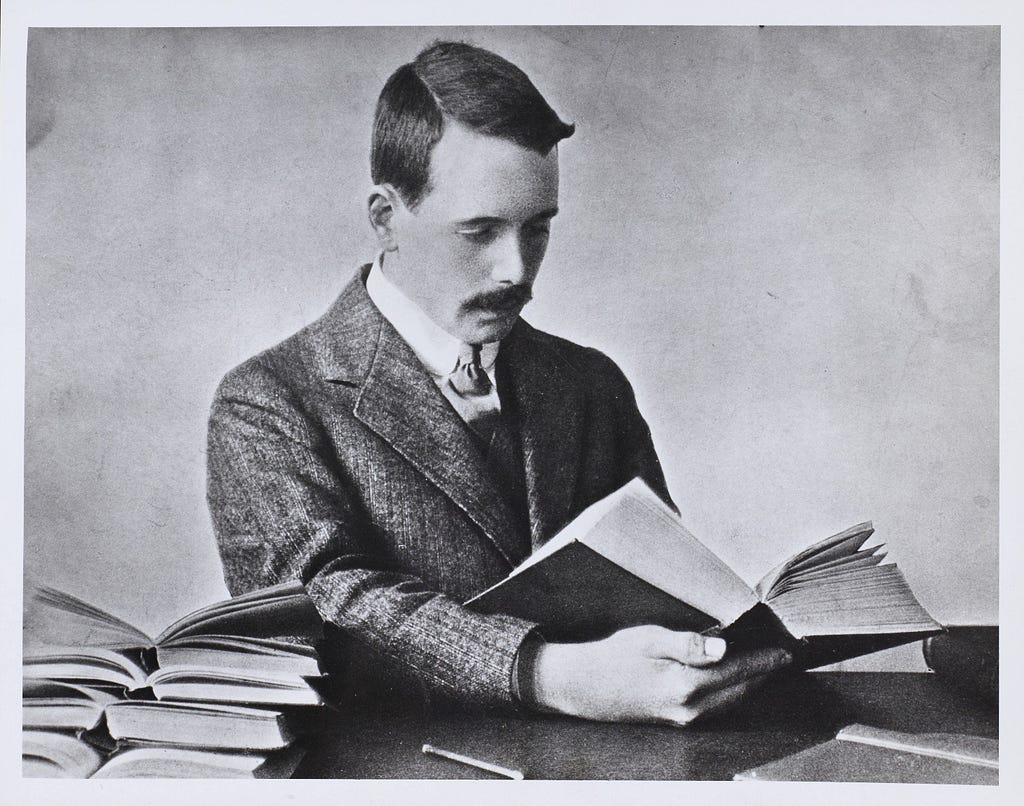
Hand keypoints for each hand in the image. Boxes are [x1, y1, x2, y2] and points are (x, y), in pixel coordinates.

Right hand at [529, 625, 790, 725]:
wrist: (581, 687)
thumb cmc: (612, 656)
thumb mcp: (648, 639)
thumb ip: (687, 644)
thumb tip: (724, 647)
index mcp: (685, 686)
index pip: (738, 671)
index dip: (765, 661)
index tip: (786, 651)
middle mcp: (690, 709)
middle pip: (741, 691)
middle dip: (764, 675)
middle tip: (784, 658)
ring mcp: (683, 719)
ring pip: (731, 702)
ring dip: (751, 685)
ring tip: (766, 668)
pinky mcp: (676, 722)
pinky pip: (716, 708)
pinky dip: (732, 693)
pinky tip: (734, 681)